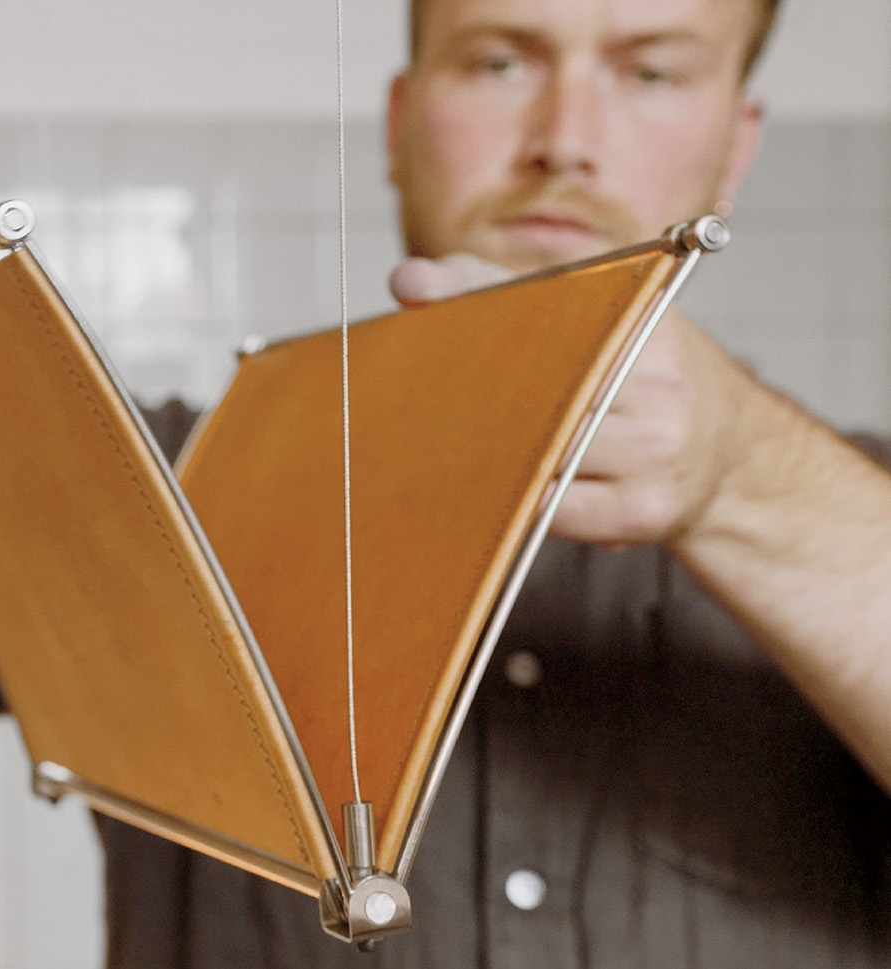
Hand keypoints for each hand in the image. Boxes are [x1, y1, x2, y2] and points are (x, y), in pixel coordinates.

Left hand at [389, 253, 747, 547]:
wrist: (734, 459)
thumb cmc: (645, 383)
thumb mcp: (601, 319)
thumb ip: (508, 291)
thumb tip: (413, 280)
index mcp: (642, 318)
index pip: (545, 294)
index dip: (472, 289)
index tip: (411, 285)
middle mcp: (654, 379)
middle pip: (536, 376)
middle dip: (469, 382)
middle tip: (411, 388)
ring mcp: (652, 449)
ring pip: (538, 446)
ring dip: (482, 446)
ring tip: (436, 440)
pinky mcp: (641, 510)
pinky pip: (550, 507)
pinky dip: (512, 497)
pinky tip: (486, 485)